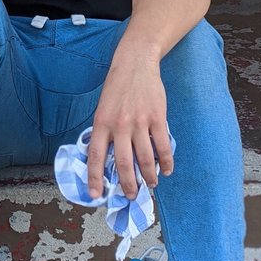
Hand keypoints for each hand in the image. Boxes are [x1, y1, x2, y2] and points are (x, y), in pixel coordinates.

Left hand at [87, 53, 173, 200]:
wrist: (135, 64)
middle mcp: (119, 125)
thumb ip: (104, 132)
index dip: (94, 177)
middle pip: (123, 163)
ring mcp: (139, 122)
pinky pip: (162, 146)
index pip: (96, 156)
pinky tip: (166, 170)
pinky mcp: (157, 118)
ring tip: (150, 185)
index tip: (95, 195)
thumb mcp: (102, 109)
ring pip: (145, 158)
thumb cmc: (116, 88)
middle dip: (128, 184)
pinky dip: (166, 161)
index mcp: (101, 123)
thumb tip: (105, 158)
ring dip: (148, 176)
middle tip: (131, 196)